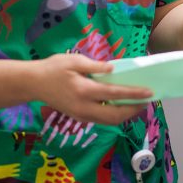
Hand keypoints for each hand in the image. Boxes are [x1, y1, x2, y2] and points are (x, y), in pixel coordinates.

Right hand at [34, 53, 152, 124]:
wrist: (33, 83)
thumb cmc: (53, 68)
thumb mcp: (74, 60)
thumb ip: (95, 66)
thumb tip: (113, 69)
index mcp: (84, 90)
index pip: (114, 94)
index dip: (133, 94)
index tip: (149, 92)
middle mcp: (84, 107)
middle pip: (114, 115)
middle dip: (133, 110)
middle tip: (147, 101)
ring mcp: (81, 115)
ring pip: (108, 121)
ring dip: (125, 115)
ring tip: (137, 105)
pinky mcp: (78, 117)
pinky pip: (101, 120)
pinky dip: (114, 116)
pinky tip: (121, 107)